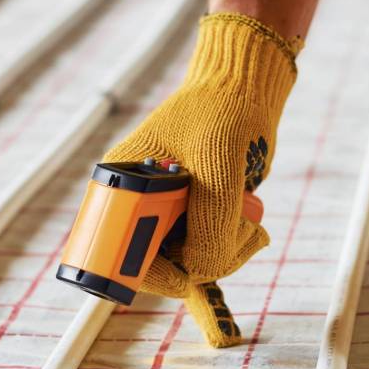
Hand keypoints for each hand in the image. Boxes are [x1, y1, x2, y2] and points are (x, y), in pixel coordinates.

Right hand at [105, 13, 299, 346]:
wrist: (245, 89)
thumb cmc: (223, 113)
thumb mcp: (218, 167)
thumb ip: (211, 223)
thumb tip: (202, 271)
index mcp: (120, 184)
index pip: (116, 251)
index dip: (145, 272)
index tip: (187, 279)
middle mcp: (138, 202)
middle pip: (156, 265)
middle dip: (201, 262)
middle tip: (241, 236)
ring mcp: (166, 210)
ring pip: (188, 263)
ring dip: (226, 252)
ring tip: (252, 222)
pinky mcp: (193, 214)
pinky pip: (207, 251)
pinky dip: (233, 246)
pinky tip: (252, 224)